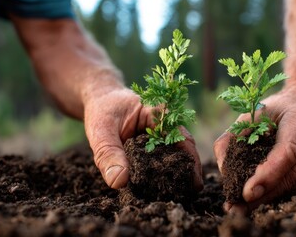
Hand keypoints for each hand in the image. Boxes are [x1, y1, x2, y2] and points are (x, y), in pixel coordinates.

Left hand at [83, 87, 202, 189]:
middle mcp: (166, 125)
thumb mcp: (101, 130)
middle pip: (183, 150)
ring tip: (180, 194)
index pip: (182, 139)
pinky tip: (162, 188)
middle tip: (190, 193)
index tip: (194, 182)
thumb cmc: (103, 109)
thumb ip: (108, 154)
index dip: (191, 161)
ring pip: (174, 156)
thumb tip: (120, 182)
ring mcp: (160, 135)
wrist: (100, 100)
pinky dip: (162, 173)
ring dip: (177, 174)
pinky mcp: (152, 146)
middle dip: (188, 172)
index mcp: (160, 114)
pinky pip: (161, 160)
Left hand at [214, 86, 295, 213]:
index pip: (288, 152)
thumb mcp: (253, 111)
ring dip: (267, 199)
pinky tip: (258, 199)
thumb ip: (234, 136)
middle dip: (261, 195)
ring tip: (241, 208)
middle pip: (290, 176)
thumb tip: (223, 169)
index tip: (246, 193)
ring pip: (294, 186)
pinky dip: (277, 193)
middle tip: (235, 208)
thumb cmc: (278, 108)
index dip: (267, 174)